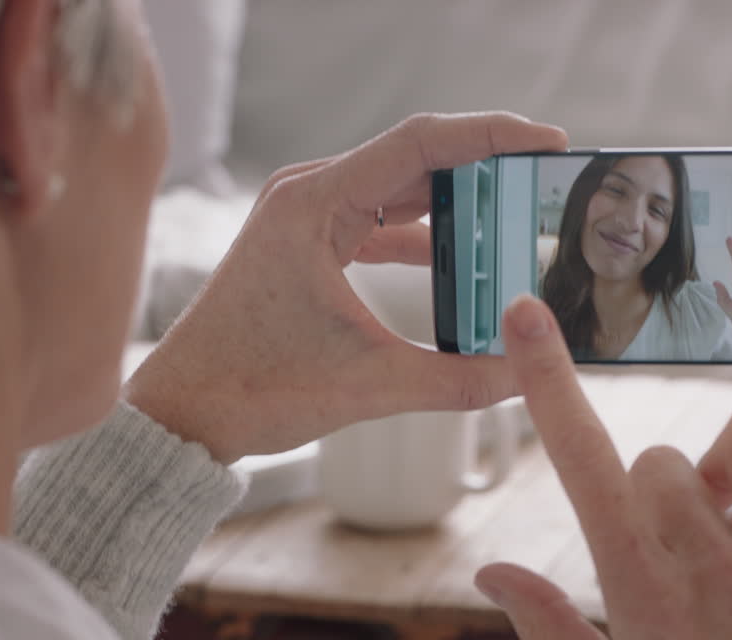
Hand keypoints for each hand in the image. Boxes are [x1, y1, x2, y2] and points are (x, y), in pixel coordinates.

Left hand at [124, 113, 567, 461]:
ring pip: (401, 190)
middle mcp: (309, 194)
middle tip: (547, 184)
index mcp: (314, 205)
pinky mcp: (309, 241)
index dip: (491, 136)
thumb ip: (459, 381)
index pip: (419, 144)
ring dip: (458, 206)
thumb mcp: (369, 386)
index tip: (548, 143)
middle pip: (416, 159)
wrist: (183, 411)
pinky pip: (381, 221)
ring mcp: (306, 215)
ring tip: (518, 222)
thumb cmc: (251, 388)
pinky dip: (426, 236)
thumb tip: (529, 373)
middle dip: (486, 169)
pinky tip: (468, 262)